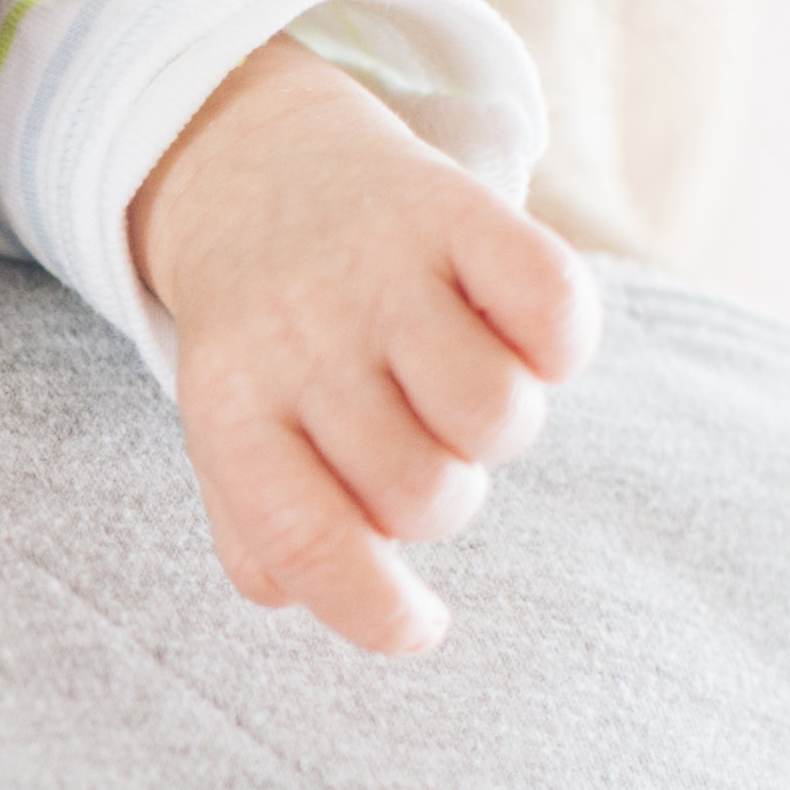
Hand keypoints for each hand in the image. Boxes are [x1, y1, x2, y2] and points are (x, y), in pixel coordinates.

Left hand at [123, 38, 597, 655]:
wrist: (255, 159)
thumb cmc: (264, 334)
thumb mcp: (232, 425)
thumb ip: (262, 527)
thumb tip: (315, 594)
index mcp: (232, 402)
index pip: (303, 538)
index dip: (374, 610)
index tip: (419, 630)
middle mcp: (300, 333)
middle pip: (425, 493)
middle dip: (442, 497)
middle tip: (414, 438)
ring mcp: (380, 266)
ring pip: (495, 417)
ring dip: (499, 425)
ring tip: (454, 381)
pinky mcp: (455, 206)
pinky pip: (554, 310)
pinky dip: (558, 341)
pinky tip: (511, 325)